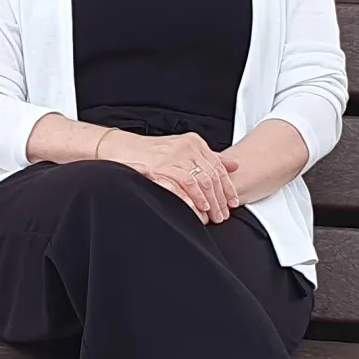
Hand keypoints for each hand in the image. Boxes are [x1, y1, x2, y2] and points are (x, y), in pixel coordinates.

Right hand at [99, 131, 240, 223]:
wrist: (124, 148)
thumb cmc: (153, 152)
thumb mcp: (184, 150)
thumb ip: (208, 157)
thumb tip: (234, 165)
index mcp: (195, 142)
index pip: (218, 167)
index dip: (227, 187)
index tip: (233, 202)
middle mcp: (187, 147)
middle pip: (212, 176)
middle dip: (220, 198)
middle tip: (224, 215)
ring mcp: (174, 156)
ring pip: (201, 181)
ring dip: (209, 201)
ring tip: (213, 216)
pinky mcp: (162, 166)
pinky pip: (183, 183)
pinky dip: (192, 198)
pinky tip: (197, 209)